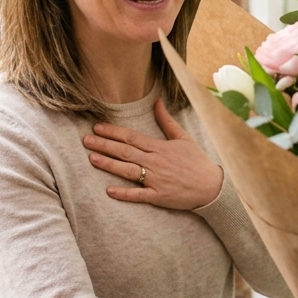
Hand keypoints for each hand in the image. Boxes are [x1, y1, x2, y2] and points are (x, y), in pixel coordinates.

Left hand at [83, 99, 223, 209]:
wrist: (212, 186)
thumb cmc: (197, 162)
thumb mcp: (183, 138)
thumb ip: (166, 121)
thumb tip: (157, 101)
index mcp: (160, 147)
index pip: (132, 138)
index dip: (113, 132)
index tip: (97, 127)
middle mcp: (156, 162)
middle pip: (126, 152)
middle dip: (105, 145)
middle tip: (86, 140)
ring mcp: (157, 180)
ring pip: (129, 171)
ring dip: (109, 165)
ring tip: (92, 158)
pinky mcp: (159, 196)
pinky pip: (139, 195)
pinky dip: (124, 193)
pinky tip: (109, 191)